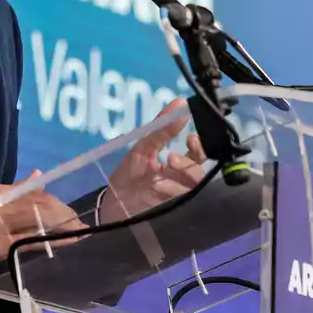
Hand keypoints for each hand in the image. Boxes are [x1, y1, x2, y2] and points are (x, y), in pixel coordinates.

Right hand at [0, 171, 87, 268]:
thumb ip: (15, 190)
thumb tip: (39, 176)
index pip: (35, 195)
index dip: (57, 203)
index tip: (70, 211)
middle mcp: (1, 208)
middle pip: (41, 208)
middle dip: (64, 216)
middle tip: (79, 223)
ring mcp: (1, 229)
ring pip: (39, 225)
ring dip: (62, 229)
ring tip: (77, 232)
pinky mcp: (1, 248)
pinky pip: (31, 243)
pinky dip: (50, 242)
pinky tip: (62, 244)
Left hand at [98, 98, 207, 224]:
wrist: (111, 202)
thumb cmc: (128, 173)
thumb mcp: (142, 147)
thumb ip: (161, 128)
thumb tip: (180, 103)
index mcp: (176, 165)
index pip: (198, 154)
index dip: (200, 146)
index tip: (190, 138)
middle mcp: (181, 181)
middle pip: (200, 171)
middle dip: (190, 163)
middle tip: (171, 157)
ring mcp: (177, 196)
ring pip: (194, 186)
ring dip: (180, 176)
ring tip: (163, 172)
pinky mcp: (172, 210)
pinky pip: (182, 201)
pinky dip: (172, 191)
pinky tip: (159, 186)